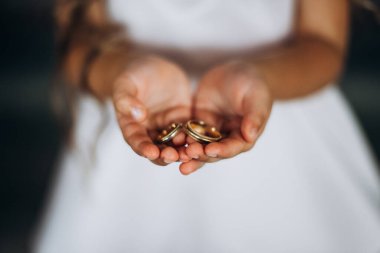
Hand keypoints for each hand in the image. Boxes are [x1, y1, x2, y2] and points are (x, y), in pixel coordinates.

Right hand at [113, 55, 190, 164]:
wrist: (151, 66)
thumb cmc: (133, 75)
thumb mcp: (125, 84)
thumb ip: (126, 99)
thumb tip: (137, 115)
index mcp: (132, 125)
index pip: (136, 141)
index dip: (143, 148)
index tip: (151, 153)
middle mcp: (150, 130)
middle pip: (157, 148)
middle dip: (165, 154)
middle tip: (174, 156)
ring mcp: (167, 126)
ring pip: (175, 144)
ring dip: (182, 150)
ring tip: (190, 153)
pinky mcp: (182, 119)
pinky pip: (189, 130)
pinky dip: (195, 137)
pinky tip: (202, 140)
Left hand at [180, 60, 272, 174]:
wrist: (238, 71)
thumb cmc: (253, 84)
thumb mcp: (257, 97)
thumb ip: (255, 116)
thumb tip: (250, 135)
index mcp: (244, 137)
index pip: (232, 148)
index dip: (222, 151)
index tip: (210, 150)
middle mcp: (227, 139)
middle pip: (213, 152)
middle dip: (200, 155)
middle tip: (187, 155)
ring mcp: (211, 132)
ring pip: (198, 145)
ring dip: (187, 152)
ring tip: (173, 155)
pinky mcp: (198, 123)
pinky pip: (187, 133)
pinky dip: (179, 138)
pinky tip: (166, 141)